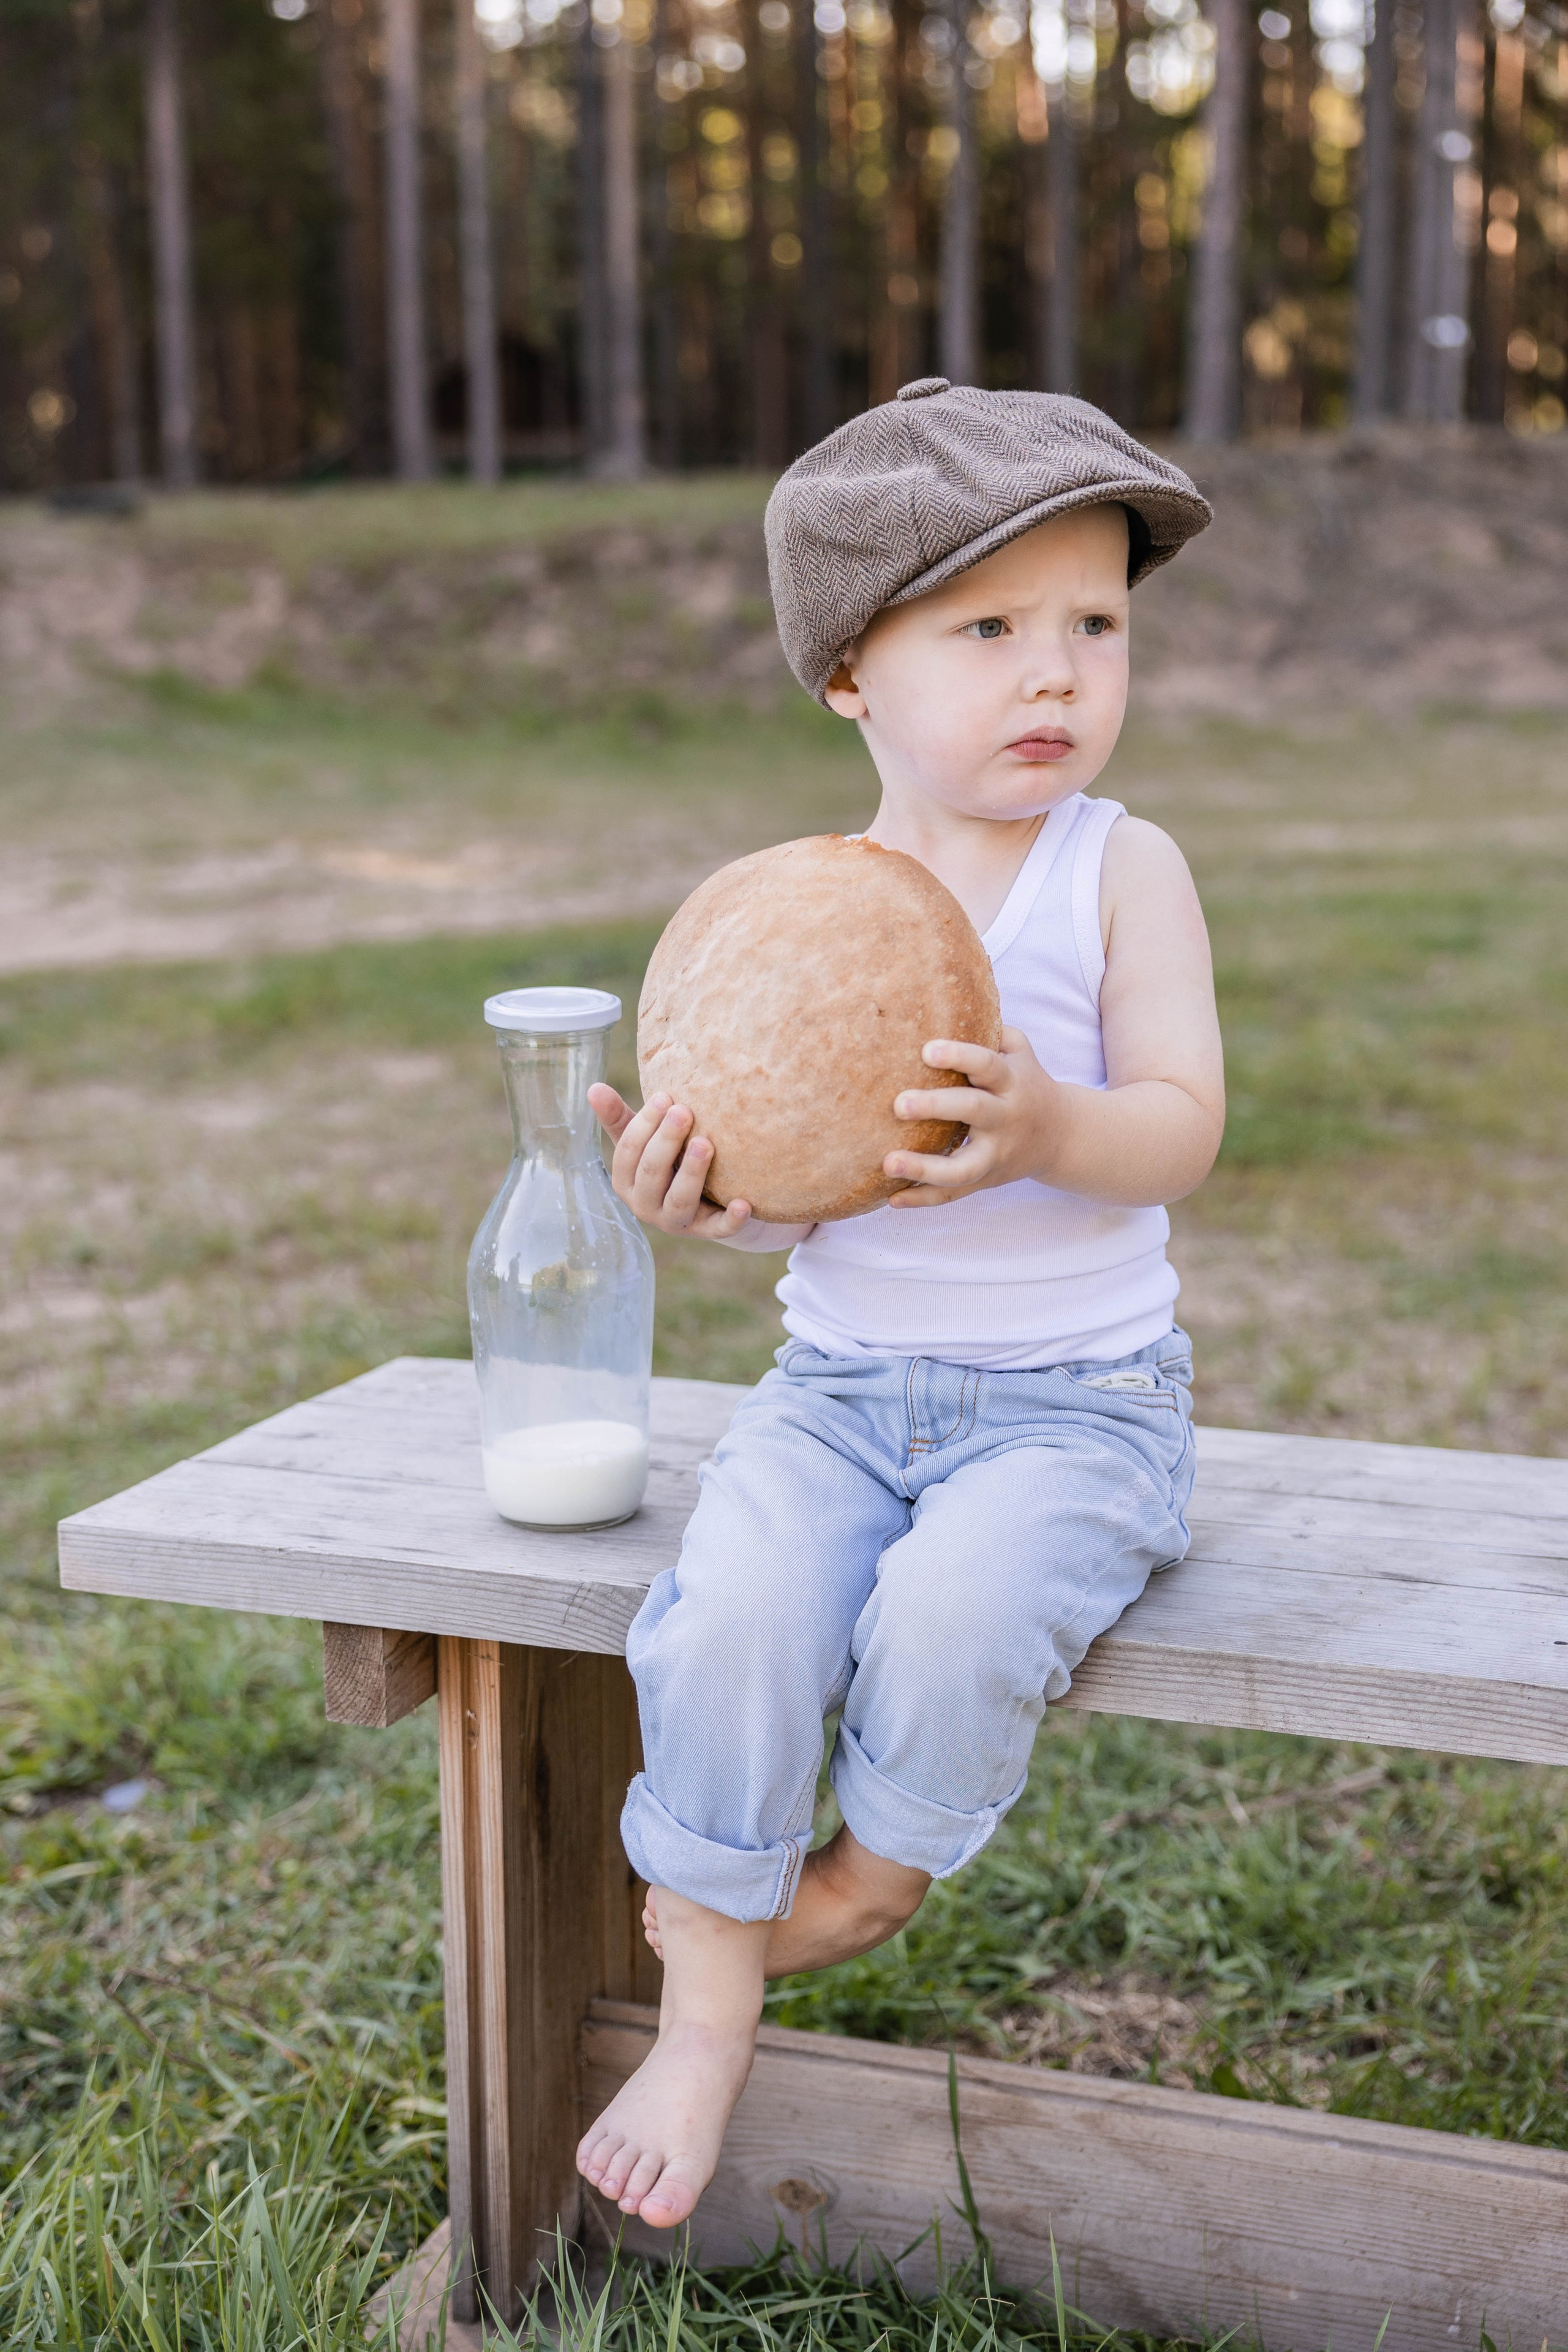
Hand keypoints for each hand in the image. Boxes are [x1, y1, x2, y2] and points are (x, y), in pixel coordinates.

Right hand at [589, 1084, 753, 1239]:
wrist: (701, 1197)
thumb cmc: (666, 1160)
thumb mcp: (643, 1140)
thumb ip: (619, 1117)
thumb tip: (593, 1087)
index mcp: (625, 1181)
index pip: (628, 1152)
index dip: (644, 1124)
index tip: (664, 1096)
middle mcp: (645, 1206)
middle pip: (652, 1173)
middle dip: (666, 1142)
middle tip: (684, 1112)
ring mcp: (675, 1221)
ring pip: (679, 1200)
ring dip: (692, 1173)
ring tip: (705, 1144)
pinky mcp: (707, 1231)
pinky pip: (718, 1229)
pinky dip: (731, 1220)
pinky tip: (744, 1204)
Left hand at [883, 1026, 1058, 1207]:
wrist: (1062, 1135)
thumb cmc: (1026, 1082)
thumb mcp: (1020, 1051)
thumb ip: (990, 1029)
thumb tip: (949, 999)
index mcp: (1012, 1081)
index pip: (988, 1065)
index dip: (960, 1056)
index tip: (927, 1050)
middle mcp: (1005, 1118)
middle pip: (973, 1111)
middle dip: (936, 1106)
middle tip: (899, 1103)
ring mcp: (996, 1154)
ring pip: (963, 1166)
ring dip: (924, 1167)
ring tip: (887, 1162)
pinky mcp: (985, 1180)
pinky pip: (954, 1194)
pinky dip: (924, 1199)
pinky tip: (893, 1199)